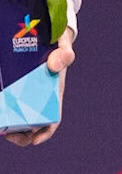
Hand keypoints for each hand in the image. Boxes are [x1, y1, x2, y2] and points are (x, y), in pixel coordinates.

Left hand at [4, 28, 73, 147]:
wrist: (46, 32)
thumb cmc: (57, 44)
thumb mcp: (63, 47)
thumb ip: (64, 55)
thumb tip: (54, 66)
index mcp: (54, 95)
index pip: (52, 121)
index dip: (45, 133)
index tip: (34, 140)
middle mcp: (39, 98)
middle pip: (31, 125)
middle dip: (20, 135)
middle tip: (8, 134)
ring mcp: (25, 94)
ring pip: (16, 117)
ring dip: (8, 126)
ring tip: (0, 127)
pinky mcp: (13, 88)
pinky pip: (6, 103)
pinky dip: (1, 110)